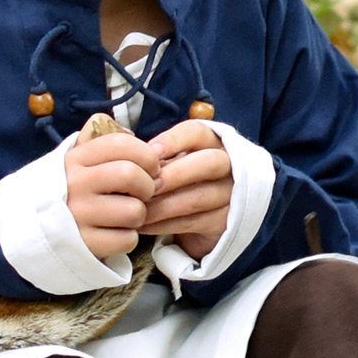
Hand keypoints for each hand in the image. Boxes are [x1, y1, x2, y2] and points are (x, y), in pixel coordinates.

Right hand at [63, 131, 156, 259]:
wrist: (32, 230)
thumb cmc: (66, 190)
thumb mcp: (75, 159)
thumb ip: (99, 138)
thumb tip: (132, 135)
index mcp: (74, 159)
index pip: (119, 144)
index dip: (146, 154)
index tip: (151, 166)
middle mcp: (74, 184)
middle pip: (130, 175)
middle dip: (147, 185)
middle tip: (142, 193)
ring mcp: (78, 215)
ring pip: (134, 210)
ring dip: (138, 215)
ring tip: (125, 215)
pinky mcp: (85, 244)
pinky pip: (126, 239)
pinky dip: (127, 238)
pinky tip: (115, 233)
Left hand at [139, 119, 233, 260]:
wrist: (202, 218)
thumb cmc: (179, 182)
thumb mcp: (171, 163)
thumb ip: (157, 158)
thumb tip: (128, 155)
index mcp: (212, 142)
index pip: (197, 132)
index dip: (173, 140)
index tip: (150, 152)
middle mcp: (228, 166)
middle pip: (209, 163)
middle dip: (174, 174)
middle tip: (148, 185)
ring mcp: (230, 195)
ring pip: (198, 197)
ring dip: (162, 204)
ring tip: (137, 209)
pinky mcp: (223, 222)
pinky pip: (192, 222)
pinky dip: (163, 224)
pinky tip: (143, 225)